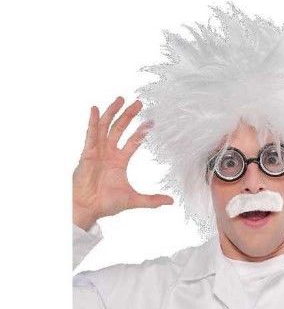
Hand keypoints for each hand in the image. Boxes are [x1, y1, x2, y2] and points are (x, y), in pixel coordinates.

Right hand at [73, 96, 173, 229]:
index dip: (141, 131)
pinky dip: (92, 122)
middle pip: (119, 129)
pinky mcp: (87, 154)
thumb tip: (171, 201)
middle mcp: (108, 153)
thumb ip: (152, 200)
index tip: (151, 121)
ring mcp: (97, 152)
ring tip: (120, 99)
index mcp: (119, 161)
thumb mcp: (134, 200)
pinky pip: (90, 135)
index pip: (132, 141)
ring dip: (112, 113)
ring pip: (105, 127)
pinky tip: (95, 109)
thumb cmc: (107, 204)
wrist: (89, 208)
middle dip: (128, 115)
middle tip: (138, 103)